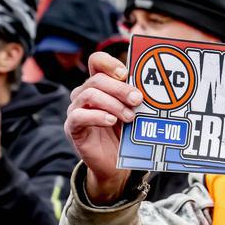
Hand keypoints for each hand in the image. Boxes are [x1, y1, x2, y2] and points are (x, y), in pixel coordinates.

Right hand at [65, 52, 139, 203]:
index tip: (125, 73)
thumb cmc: (124, 132)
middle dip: (120, 88)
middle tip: (137, 99)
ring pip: (89, 95)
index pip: (97, 62)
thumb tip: (152, 87)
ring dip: (113, 104)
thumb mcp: (132, 111)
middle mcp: (84, 93)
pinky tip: (112, 121)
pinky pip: (79, 116)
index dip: (109, 63)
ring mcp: (76, 109)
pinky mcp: (73, 127)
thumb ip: (135, 98)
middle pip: (97, 80)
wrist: (114, 163)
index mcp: (99, 84)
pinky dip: (97, 116)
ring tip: (130, 116)